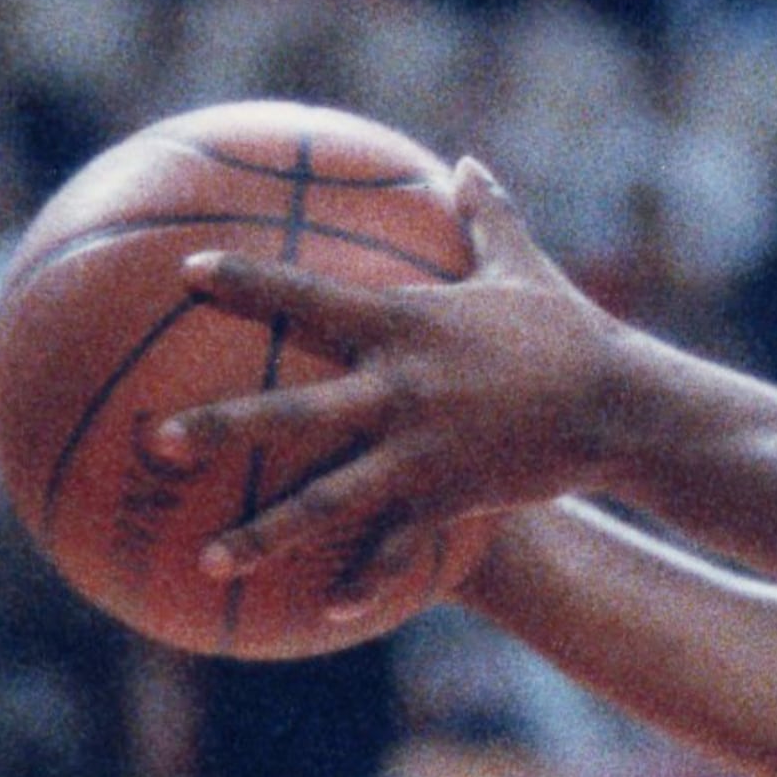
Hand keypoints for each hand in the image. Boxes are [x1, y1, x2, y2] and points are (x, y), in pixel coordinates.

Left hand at [159, 160, 622, 590]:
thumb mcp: (524, 266)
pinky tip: (326, 613)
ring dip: (265, 532)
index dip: (246, 281)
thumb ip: (486, 216)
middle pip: (291, 414)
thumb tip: (466, 163)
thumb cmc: (568, 329)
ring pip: (326, 499)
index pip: (307, 296)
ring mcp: (418, 453)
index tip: (187, 273)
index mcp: (404, 326)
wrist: (620, 404)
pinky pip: (396, 547)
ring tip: (209, 560)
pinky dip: (364, 579)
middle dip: (220, 426)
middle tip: (156, 439)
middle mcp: (398, 391)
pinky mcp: (447, 499)